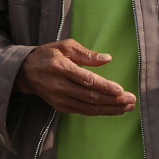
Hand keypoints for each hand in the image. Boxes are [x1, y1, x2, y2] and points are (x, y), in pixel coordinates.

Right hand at [13, 38, 135, 115]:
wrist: (26, 72)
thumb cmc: (48, 55)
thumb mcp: (65, 46)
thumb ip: (86, 54)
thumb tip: (107, 59)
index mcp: (60, 67)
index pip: (86, 80)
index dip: (104, 86)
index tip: (121, 90)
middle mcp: (59, 86)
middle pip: (90, 96)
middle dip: (113, 100)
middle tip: (131, 100)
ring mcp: (60, 99)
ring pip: (89, 107)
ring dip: (110, 108)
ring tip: (127, 107)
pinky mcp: (61, 107)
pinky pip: (84, 111)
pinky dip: (100, 111)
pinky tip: (113, 110)